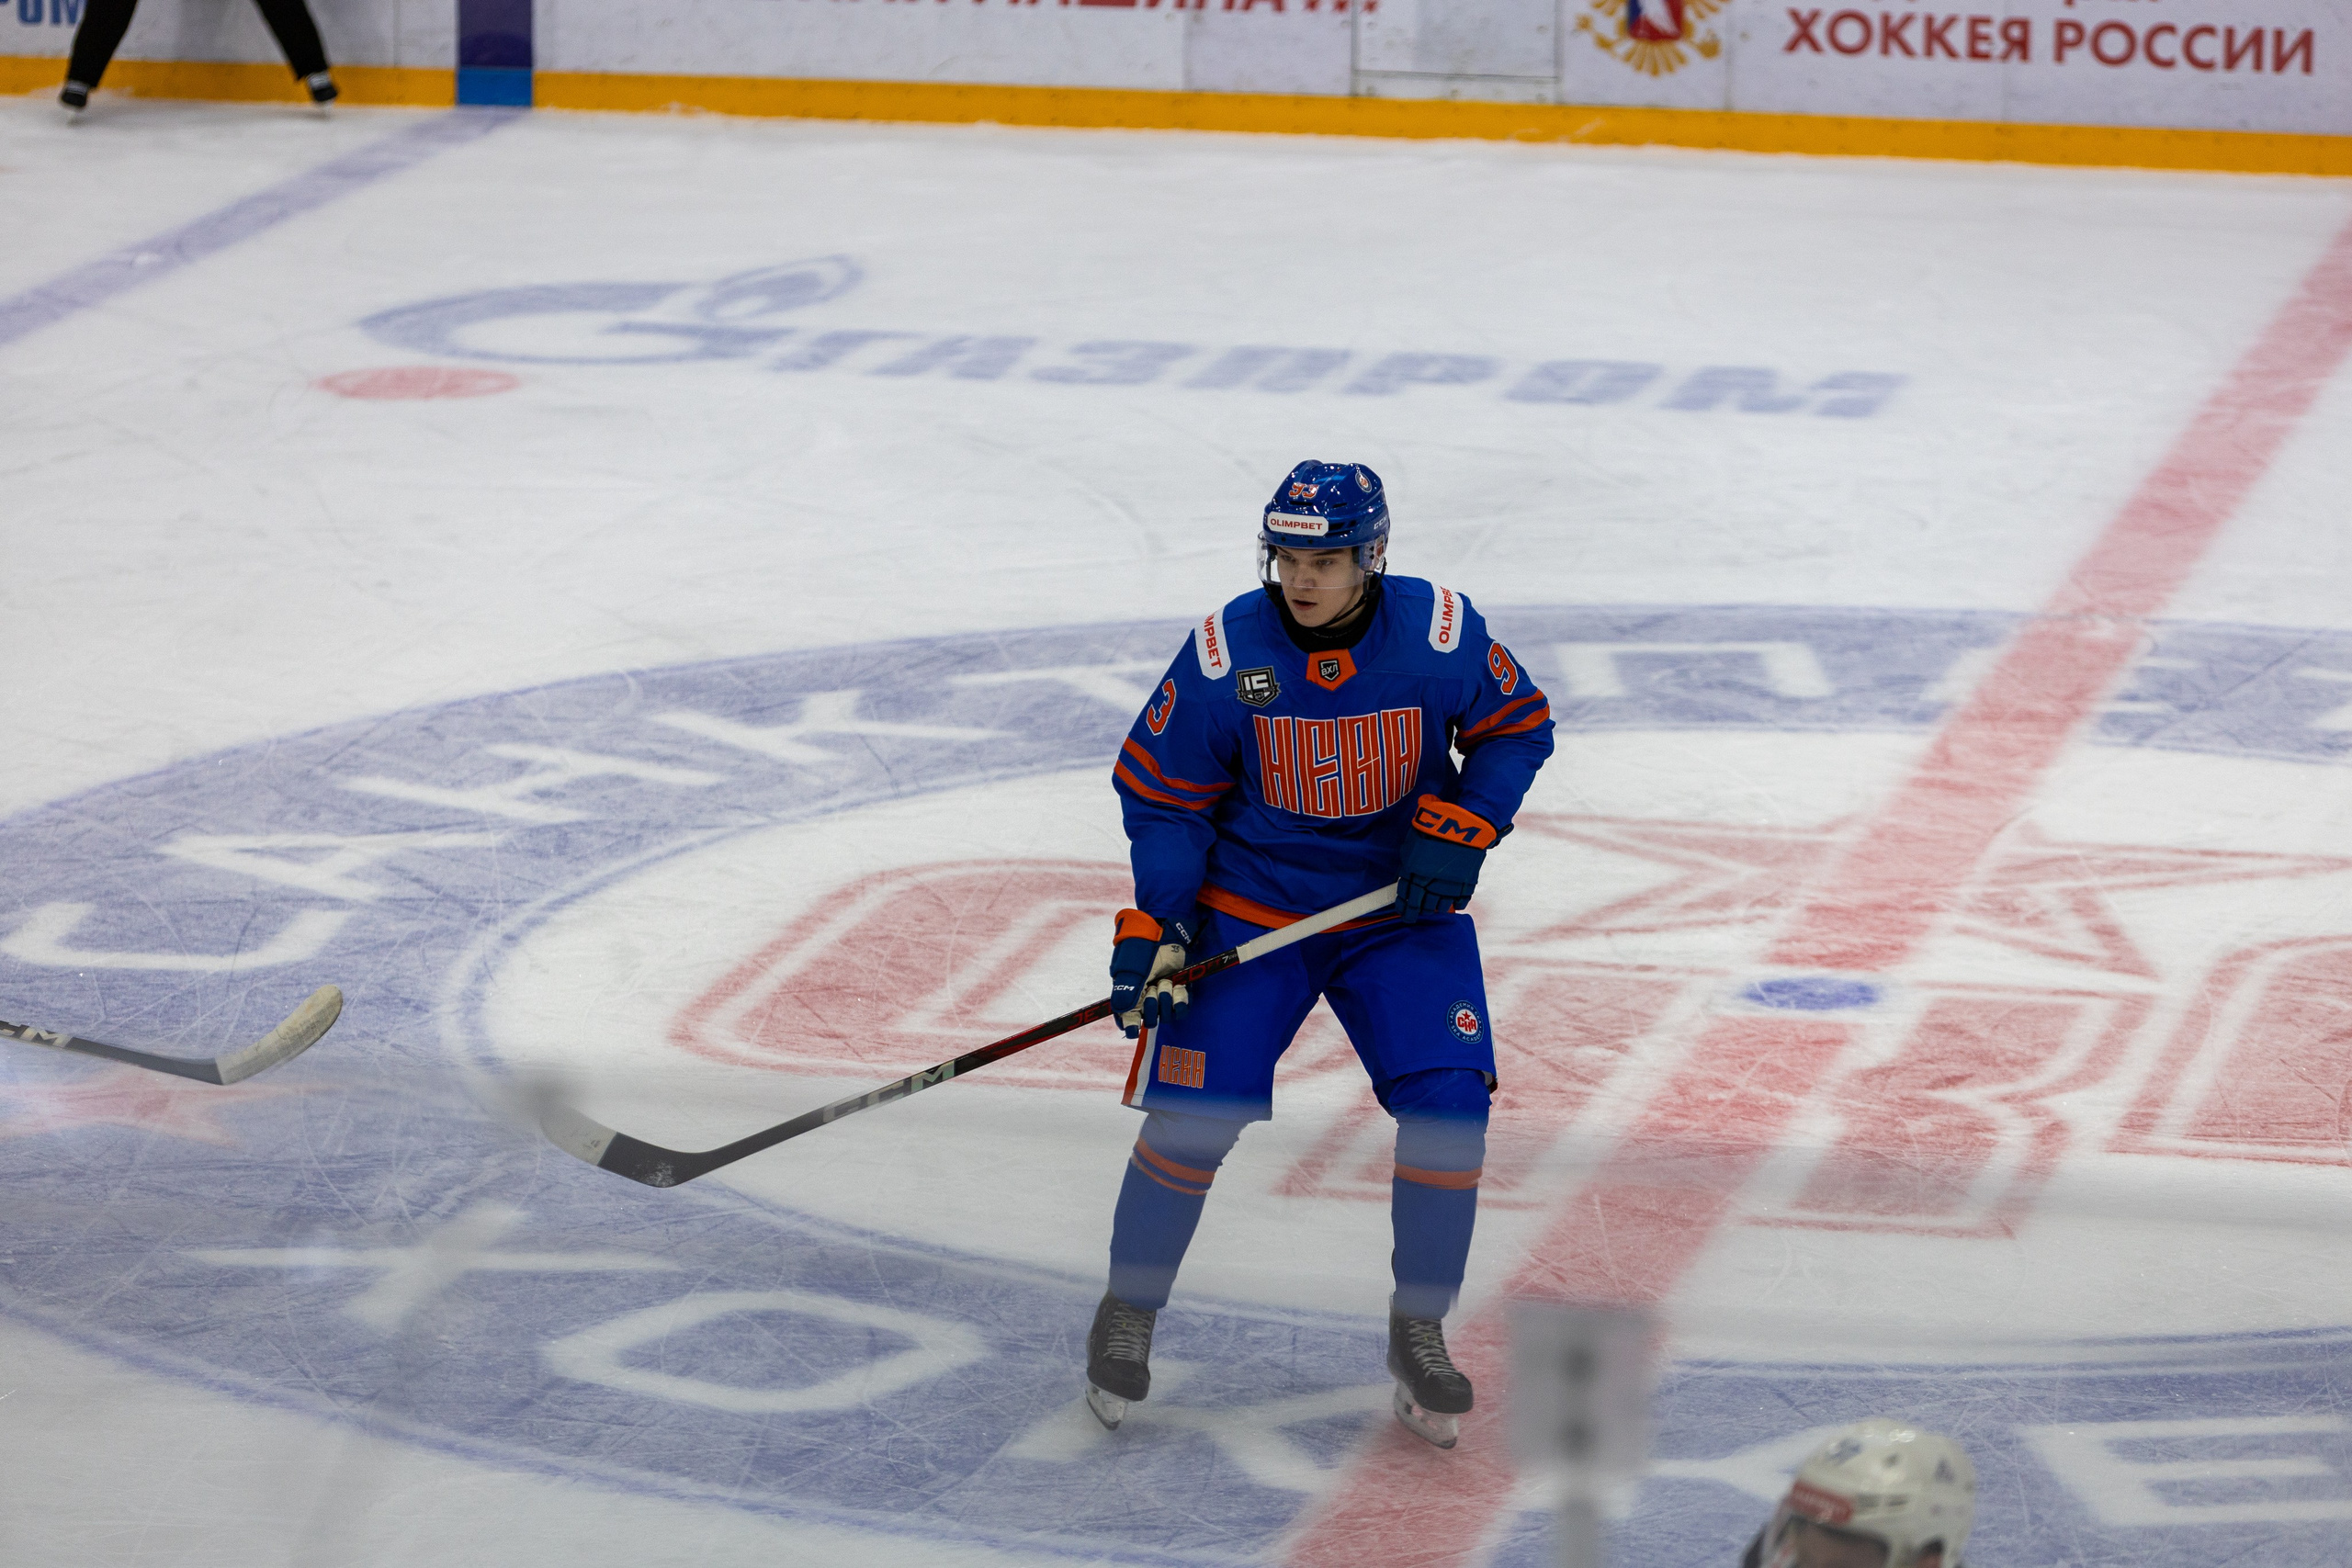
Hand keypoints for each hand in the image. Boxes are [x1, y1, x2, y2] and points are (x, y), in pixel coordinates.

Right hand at [1110, 909, 1193, 1037]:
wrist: (1164, 930)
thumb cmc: (1142, 947)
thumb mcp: (1130, 969)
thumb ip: (1125, 993)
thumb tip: (1122, 1016)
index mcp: (1127, 994)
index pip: (1126, 1019)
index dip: (1129, 1026)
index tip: (1133, 1029)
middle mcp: (1144, 997)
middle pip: (1148, 1020)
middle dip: (1151, 1006)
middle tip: (1152, 987)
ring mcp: (1162, 995)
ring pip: (1165, 1016)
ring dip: (1166, 1000)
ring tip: (1165, 981)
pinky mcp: (1178, 990)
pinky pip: (1181, 1009)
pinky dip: (1180, 1001)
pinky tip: (1178, 988)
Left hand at [1396, 795, 1498, 919]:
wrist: (1462, 826)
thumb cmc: (1434, 829)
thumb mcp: (1412, 843)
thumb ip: (1407, 861)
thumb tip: (1405, 874)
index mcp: (1414, 871)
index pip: (1406, 895)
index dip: (1403, 906)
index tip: (1402, 912)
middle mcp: (1430, 882)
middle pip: (1422, 904)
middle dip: (1417, 911)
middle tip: (1415, 915)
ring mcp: (1449, 884)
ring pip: (1440, 906)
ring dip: (1434, 908)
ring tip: (1432, 909)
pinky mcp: (1466, 883)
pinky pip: (1460, 901)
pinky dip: (1456, 905)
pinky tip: (1452, 905)